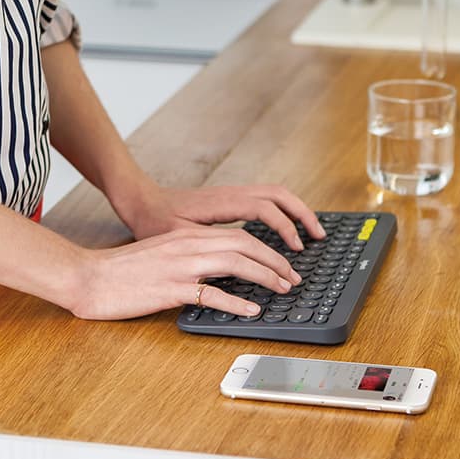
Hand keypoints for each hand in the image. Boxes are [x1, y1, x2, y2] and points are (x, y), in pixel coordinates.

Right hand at [67, 227, 303, 319]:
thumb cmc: (121, 271)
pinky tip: (251, 310)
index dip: (267, 250)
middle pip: (245, 245)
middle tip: (292, 277)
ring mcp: (180, 267)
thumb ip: (190, 258)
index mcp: (187, 237)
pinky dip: (236, 302)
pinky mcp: (170, 289)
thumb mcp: (162, 255)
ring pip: (235, 264)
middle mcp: (187, 246)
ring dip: (265, 276)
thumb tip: (220, 272)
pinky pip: (211, 294)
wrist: (87, 276)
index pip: (239, 236)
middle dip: (275, 261)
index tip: (283, 265)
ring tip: (282, 289)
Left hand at [120, 184, 325, 250]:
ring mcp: (232, 193)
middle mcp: (231, 193)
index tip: (295, 249)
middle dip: (302, 214)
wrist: (140, 201)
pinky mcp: (231, 198)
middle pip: (279, 194)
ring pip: (275, 194)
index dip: (284, 228)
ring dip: (296, 210)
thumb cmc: (153, 220)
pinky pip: (266, 198)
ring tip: (311, 232)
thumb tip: (233, 265)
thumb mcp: (176, 237)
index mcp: (222, 202)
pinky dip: (283, 210)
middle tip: (319, 236)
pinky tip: (287, 228)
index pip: (264, 209)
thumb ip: (204, 248)